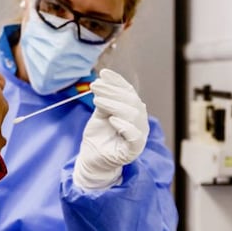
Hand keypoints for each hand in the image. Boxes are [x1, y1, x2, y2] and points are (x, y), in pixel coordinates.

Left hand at [73, 68, 149, 189]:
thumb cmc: (98, 135)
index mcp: (133, 111)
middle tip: (94, 86)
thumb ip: (104, 99)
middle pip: (132, 101)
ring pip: (133, 115)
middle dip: (112, 91)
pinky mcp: (133, 150)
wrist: (92, 158)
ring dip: (114, 105)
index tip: (103, 73)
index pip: (129, 92)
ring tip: (97, 101)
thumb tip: (102, 80)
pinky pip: (135, 137)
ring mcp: (139, 136)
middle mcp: (139, 122)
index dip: (117, 82)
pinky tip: (112, 120)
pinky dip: (125, 126)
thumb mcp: (100, 113)